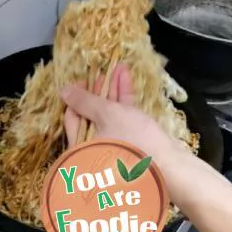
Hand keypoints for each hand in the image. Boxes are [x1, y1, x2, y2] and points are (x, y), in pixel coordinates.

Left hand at [60, 64, 183, 163]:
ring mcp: (113, 144)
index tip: (85, 78)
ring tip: (118, 67)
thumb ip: (85, 101)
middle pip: (91, 113)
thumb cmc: (132, 139)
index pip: (72, 115)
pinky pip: (122, 117)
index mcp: (81, 146)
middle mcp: (94, 147)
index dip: (77, 95)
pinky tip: (126, 78)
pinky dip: (123, 99)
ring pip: (109, 113)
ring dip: (113, 89)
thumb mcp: (107, 114)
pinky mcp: (130, 141)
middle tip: (102, 71)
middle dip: (99, 89)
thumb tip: (64, 90)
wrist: (167, 165)